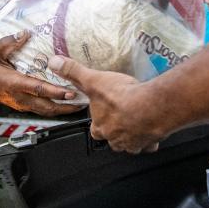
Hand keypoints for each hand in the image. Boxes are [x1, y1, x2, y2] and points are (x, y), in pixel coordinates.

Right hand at [0, 31, 82, 116]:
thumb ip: (10, 42)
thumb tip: (26, 34)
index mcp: (15, 83)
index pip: (38, 89)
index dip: (55, 91)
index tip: (70, 91)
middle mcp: (21, 97)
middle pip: (47, 106)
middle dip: (66, 106)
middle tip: (82, 102)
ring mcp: (22, 103)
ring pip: (45, 111)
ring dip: (62, 109)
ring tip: (79, 105)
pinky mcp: (24, 106)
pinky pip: (41, 109)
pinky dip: (54, 108)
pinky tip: (64, 104)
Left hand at [48, 56, 166, 153]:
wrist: (151, 107)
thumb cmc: (122, 97)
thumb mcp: (93, 80)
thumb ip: (74, 72)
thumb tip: (55, 63)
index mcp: (100, 127)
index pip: (94, 129)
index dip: (98, 120)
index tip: (103, 112)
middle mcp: (115, 139)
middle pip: (112, 138)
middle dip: (116, 129)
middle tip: (122, 115)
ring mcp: (133, 142)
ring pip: (130, 143)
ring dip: (133, 134)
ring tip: (138, 120)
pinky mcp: (150, 142)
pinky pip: (150, 143)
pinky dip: (151, 137)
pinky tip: (154, 124)